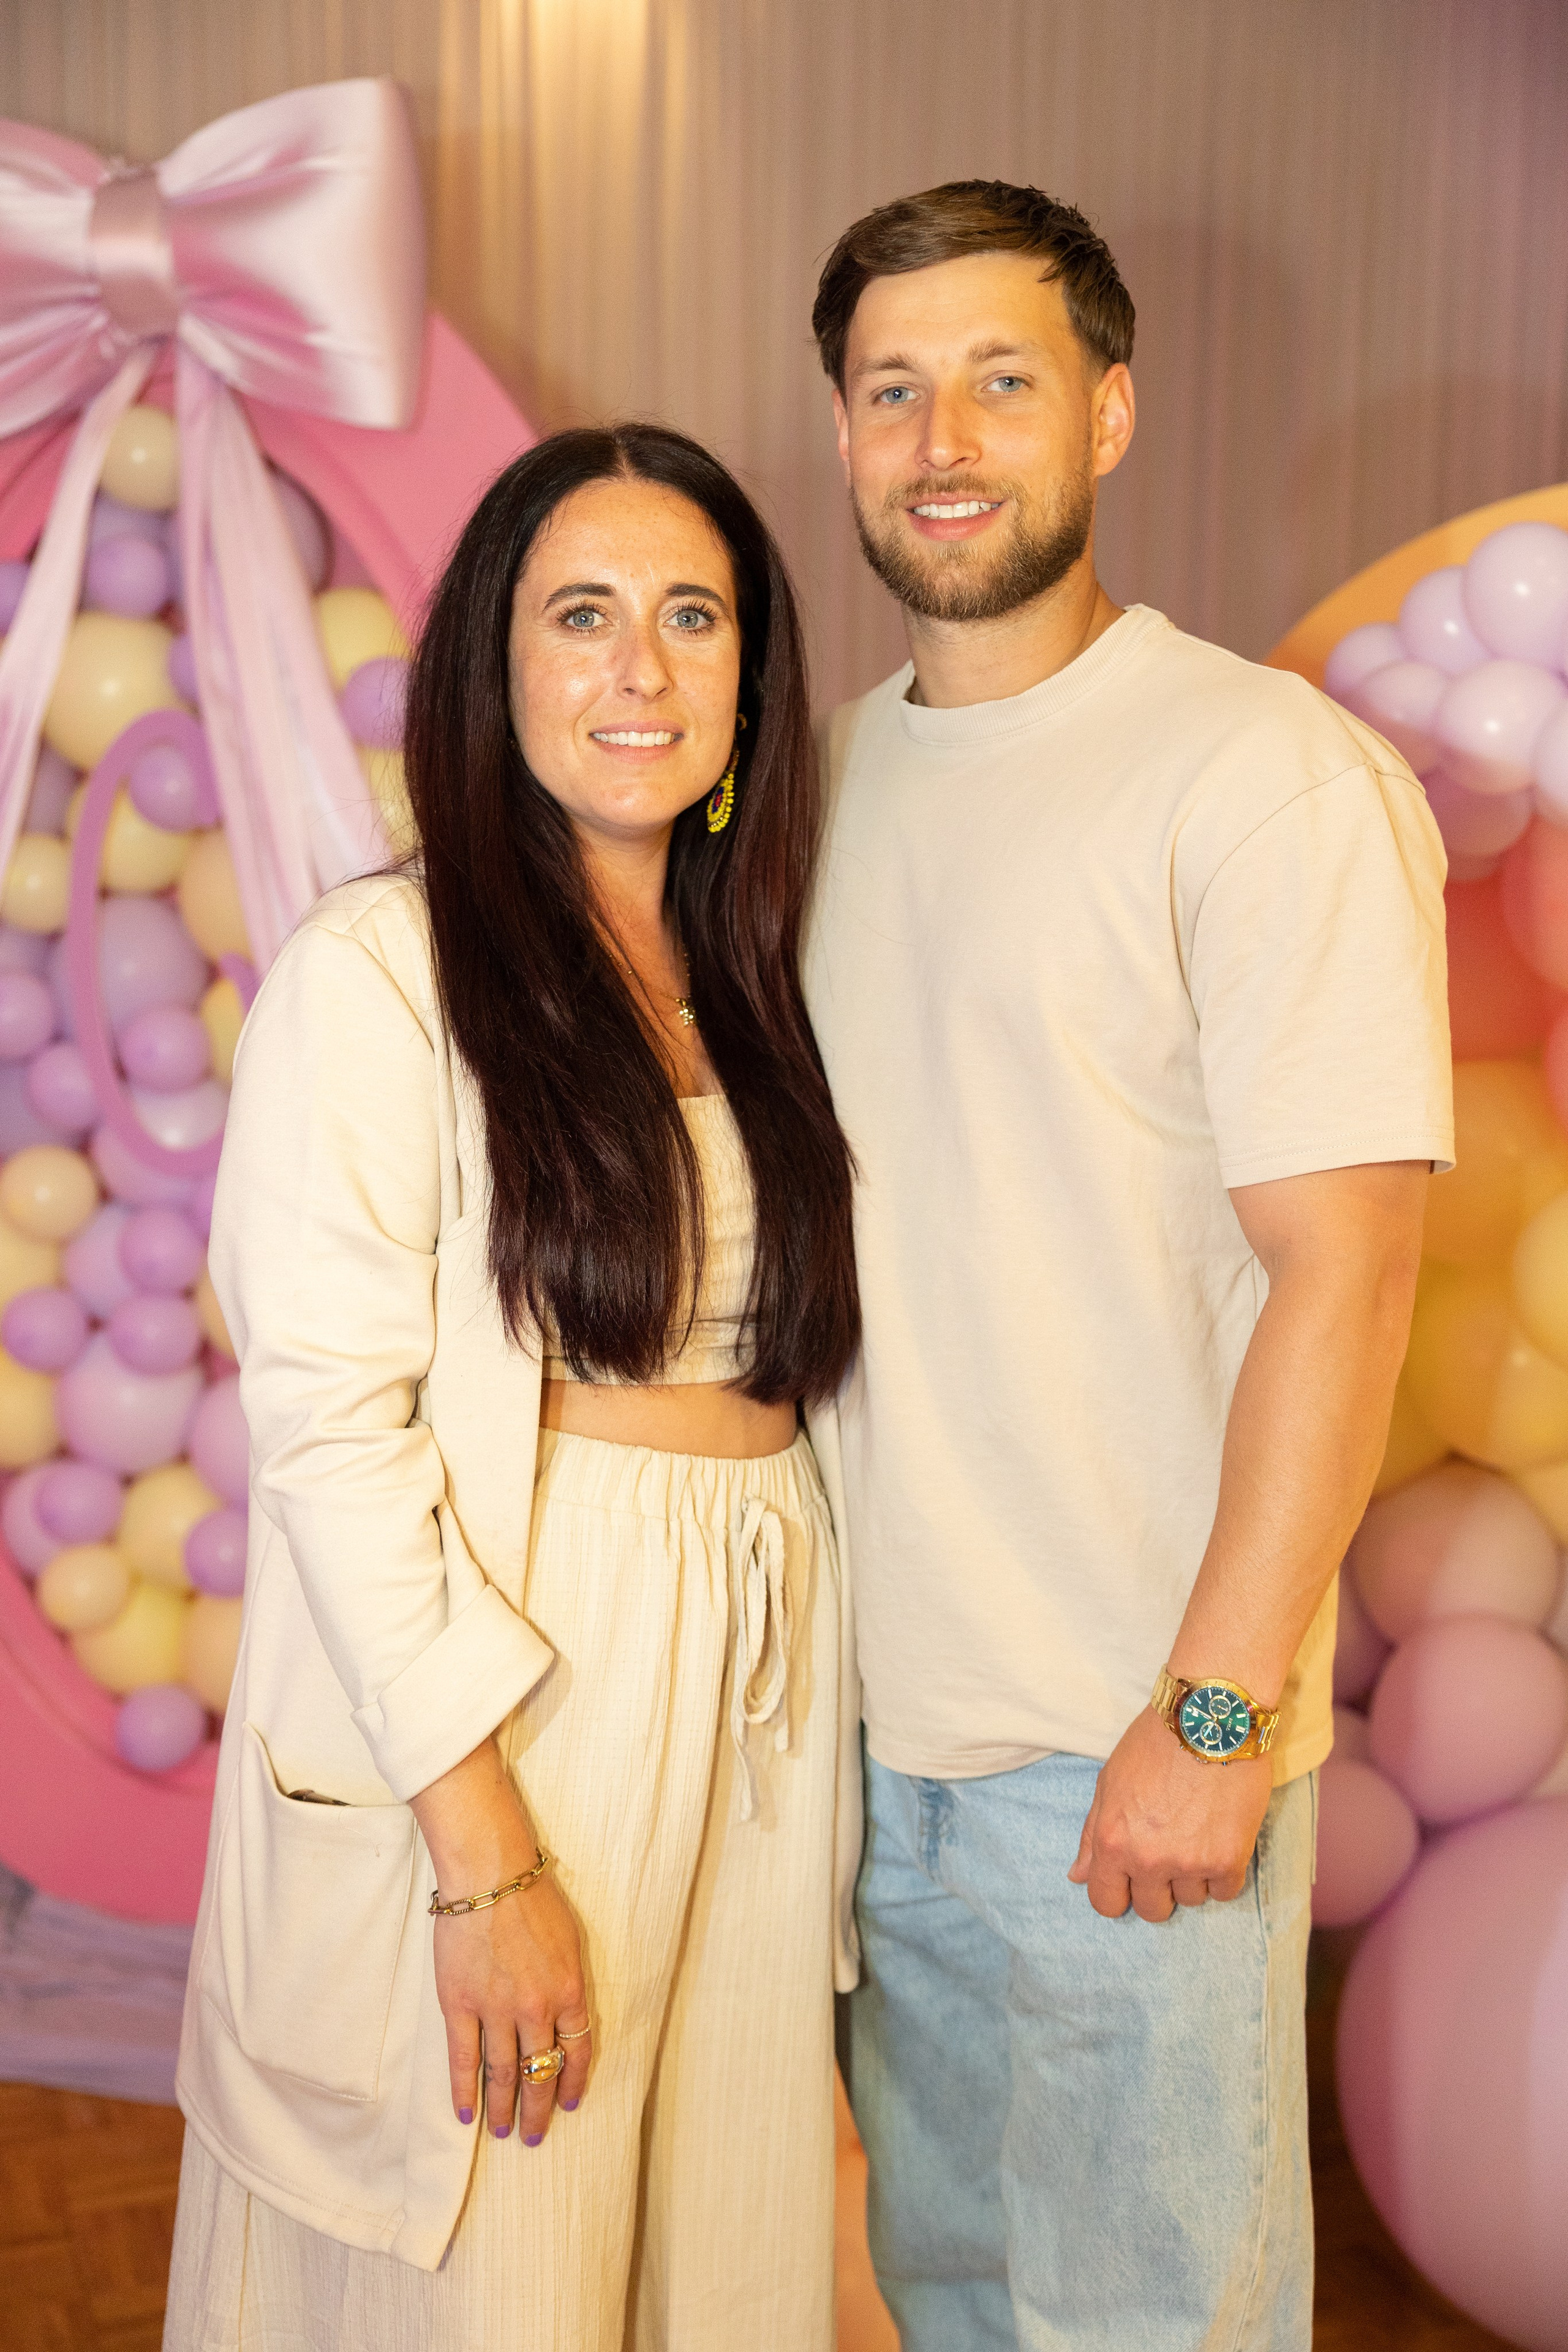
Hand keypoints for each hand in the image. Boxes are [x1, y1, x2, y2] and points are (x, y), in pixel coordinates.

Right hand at [435, 1870, 592, 2140]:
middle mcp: (537, 2009)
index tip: (569, 2103)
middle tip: (533, 2135)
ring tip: (502, 2131)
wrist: (489, 1875)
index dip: (574, 2083)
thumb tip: (567, 2017)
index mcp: (569, 1991)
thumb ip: (568, 1983)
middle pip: (540, 2073)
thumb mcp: (570, 1940)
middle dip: (538, 2109)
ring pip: (504, 2074)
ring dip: (504, 2108)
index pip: (577, 2052)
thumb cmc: (533, 1897)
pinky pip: (464, 2059)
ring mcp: (496, 2010)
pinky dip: (464, 2091)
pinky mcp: (460, 2005)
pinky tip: (467, 2113)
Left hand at [1067, 1707, 1271, 1921]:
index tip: (1131, 1881)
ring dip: (1194, 1875)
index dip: (1118, 1894)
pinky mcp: (1228, 1859)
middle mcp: (1147, 1859)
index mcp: (1112, 1841)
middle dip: (1158, 1888)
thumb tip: (1078, 1876)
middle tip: (1170, 1851)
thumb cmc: (1155, 1743)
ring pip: (1191, 1899)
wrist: (1210, 1717)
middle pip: (1151, 1909)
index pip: (1106, 1902)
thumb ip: (1093, 1834)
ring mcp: (1188, 1862)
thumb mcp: (1110, 1781)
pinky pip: (1224, 1891)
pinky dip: (1223, 1872)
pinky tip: (1221, 1836)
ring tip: (1199, 1830)